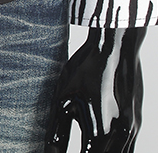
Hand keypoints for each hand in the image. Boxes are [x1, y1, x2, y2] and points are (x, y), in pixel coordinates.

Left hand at [45, 27, 146, 152]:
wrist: (112, 49)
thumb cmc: (85, 72)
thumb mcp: (63, 100)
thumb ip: (57, 132)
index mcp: (98, 135)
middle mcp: (119, 137)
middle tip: (68, 151)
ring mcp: (131, 131)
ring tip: (83, 147)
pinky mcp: (135, 123)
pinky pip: (126, 148)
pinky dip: (111, 150)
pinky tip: (96, 145)